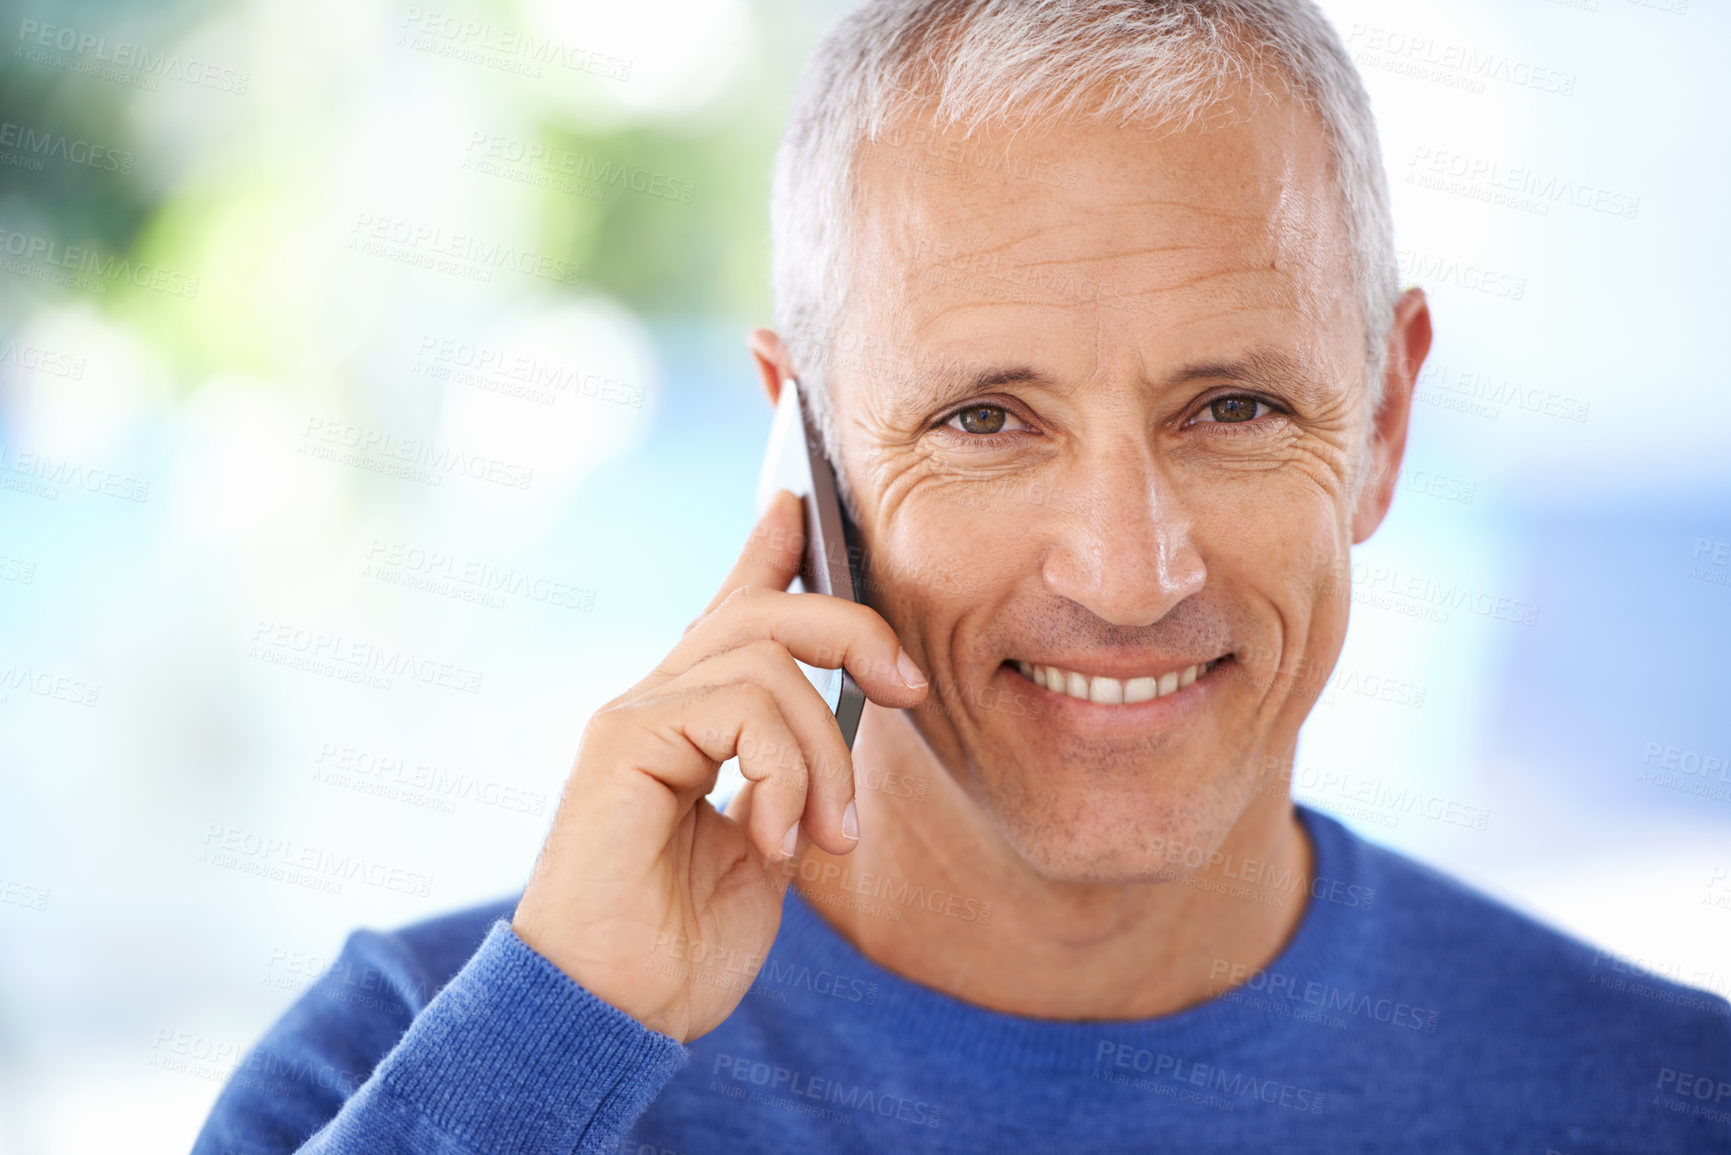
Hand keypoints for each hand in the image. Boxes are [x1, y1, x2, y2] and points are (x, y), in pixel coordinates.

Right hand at [511, 490, 927, 1042]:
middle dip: (852, 629)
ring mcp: (636, 715)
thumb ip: (786, 784)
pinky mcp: (624, 739)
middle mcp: (657, 703)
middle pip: (765, 611)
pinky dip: (785, 772)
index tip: (800, 502)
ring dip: (825, 753)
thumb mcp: (763, 851)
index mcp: (691, 725)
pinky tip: (774, 840)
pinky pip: (741, 707)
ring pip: (767, 658)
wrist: (609, 1014)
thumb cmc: (678, 947)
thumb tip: (828, 743)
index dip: (768, 551)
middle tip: (907, 688)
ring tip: (824, 836)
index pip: (732, 611)